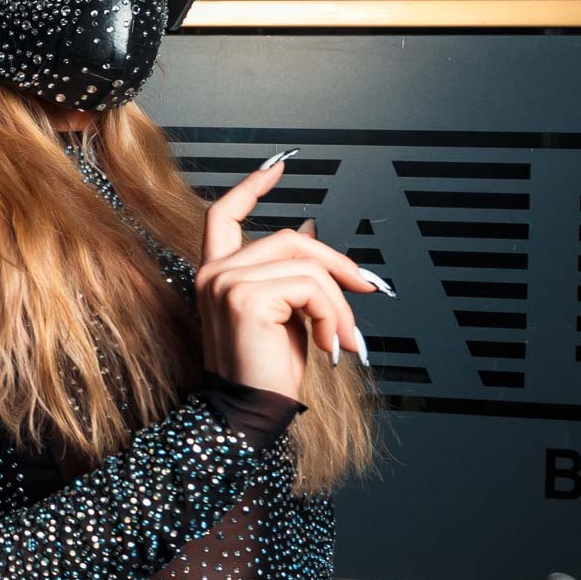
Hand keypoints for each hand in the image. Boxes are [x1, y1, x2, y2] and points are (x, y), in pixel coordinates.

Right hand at [195, 150, 387, 400]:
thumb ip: (294, 280)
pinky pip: (312, 287)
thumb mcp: (284, 316)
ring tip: (342, 337)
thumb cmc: (264, 373)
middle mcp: (213, 274)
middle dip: (337, 264)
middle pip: (288, 238)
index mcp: (216, 275)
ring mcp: (225, 282)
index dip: (252, 188)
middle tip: (366, 290)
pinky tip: (329, 343)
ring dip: (338, 303)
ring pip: (307, 265)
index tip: (276, 168)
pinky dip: (333, 315)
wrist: (249, 411)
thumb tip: (330, 256)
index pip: (223, 216)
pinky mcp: (245, 297)